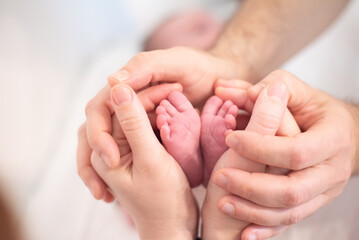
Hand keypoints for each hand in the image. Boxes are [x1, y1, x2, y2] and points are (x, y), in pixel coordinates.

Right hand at [78, 46, 251, 199]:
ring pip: (105, 145)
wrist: (219, 80)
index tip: (112, 160)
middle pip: (95, 132)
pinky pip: (124, 151)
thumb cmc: (199, 68)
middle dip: (92, 164)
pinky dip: (116, 171)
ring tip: (107, 196)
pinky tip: (118, 191)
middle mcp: (125, 105)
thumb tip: (112, 82)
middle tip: (105, 193)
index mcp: (125, 87)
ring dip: (98, 172)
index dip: (99, 136)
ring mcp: (134, 120)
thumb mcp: (175, 63)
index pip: (98, 111)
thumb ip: (143, 68)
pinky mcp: (148, 131)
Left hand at [91, 84, 197, 239]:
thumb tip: (118, 88)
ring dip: (152, 106)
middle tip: (174, 91)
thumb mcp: (150, 160)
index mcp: (102, 152)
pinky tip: (173, 115)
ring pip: (132, 115)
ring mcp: (122, 150)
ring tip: (176, 100)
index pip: (115, 109)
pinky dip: (156, 118)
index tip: (172, 88)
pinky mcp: (136, 152)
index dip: (142, 93)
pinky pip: (142, 126)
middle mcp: (107, 148)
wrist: (173, 227)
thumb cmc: (163, 201)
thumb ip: (134, 125)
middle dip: (147, 97)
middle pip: (121, 109)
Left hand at [212, 70, 357, 239]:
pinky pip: (291, 223)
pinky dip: (266, 229)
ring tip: (222, 202)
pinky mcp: (313, 204)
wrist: (342, 134)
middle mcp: (332, 170)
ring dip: (253, 211)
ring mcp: (324, 192)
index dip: (261, 147)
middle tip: (219, 176)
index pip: (295, 150)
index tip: (230, 138)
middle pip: (292, 190)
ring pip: (290, 212)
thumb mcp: (296, 91)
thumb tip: (223, 88)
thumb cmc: (313, 109)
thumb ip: (262, 89)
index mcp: (332, 138)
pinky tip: (244, 233)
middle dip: (252, 186)